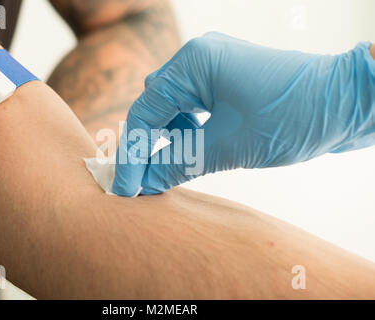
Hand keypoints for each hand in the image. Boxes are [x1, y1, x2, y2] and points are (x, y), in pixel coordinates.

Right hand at [113, 32, 374, 195]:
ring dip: (166, 139)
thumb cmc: (292, 117)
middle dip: (146, 146)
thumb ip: (179, 164)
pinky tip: (190, 149)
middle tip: (139, 184)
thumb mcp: (228, 146)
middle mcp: (198, 59)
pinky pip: (192, 107)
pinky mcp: (226, 82)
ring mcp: (213, 68)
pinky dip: (186, 131)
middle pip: (154, 107)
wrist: (347, 102)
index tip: (124, 190)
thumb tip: (143, 184)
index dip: (132, 155)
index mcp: (193, 64)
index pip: (145, 113)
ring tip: (165, 170)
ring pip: (172, 108)